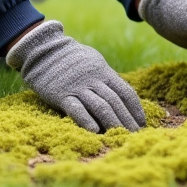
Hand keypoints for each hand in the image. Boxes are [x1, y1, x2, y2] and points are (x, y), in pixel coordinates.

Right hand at [6, 20, 144, 132]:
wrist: (44, 49)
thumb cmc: (71, 58)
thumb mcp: (93, 61)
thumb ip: (106, 76)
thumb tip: (120, 93)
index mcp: (103, 72)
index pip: (125, 92)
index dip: (135, 108)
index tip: (142, 123)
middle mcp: (93, 80)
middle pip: (115, 102)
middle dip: (127, 120)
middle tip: (135, 136)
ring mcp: (78, 87)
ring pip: (100, 106)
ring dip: (112, 123)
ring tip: (121, 136)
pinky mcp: (62, 95)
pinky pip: (76, 109)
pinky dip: (86, 120)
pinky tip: (94, 131)